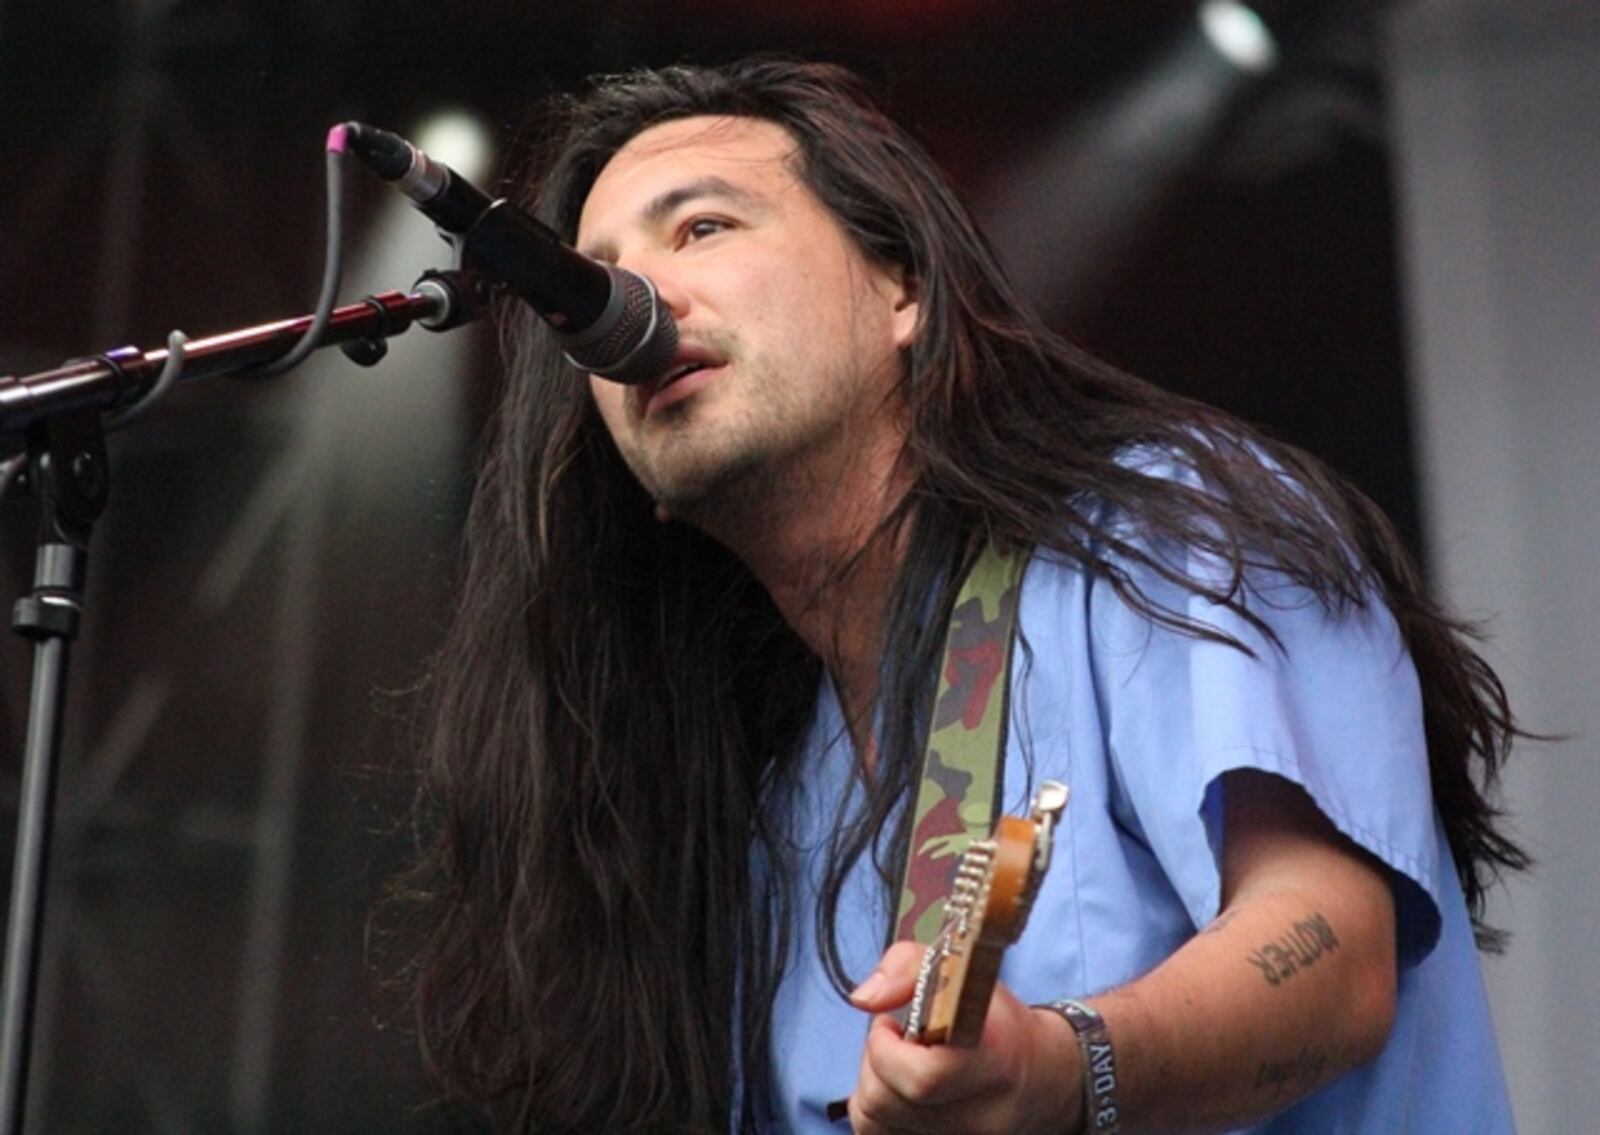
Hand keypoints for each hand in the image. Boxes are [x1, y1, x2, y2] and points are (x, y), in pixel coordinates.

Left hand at [846, 941, 1080, 1133]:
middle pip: (885, 1100)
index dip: (888, 1049)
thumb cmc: (994, 1020)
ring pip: (872, 1121)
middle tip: (894, 1039)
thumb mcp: (961, 970)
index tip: (892, 1024)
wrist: (1039, 1078)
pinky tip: (898, 1089)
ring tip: (900, 1062)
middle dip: (874, 1060)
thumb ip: (906, 966)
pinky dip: (876, 1111)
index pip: (923, 1077)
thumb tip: (863, 998)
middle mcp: (982, 1114)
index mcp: (995, 1059)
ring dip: (871, 1084)